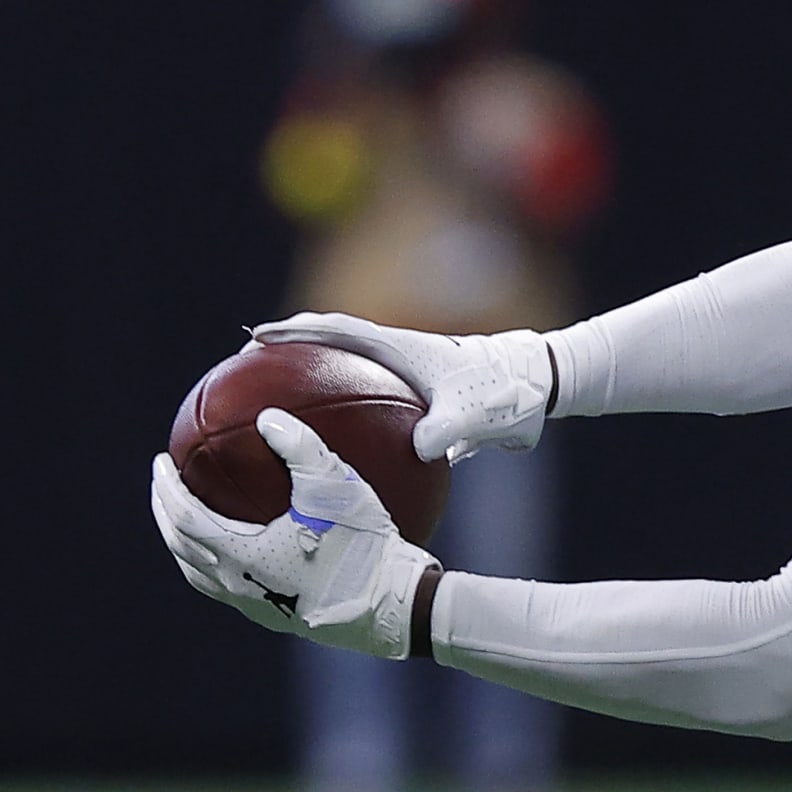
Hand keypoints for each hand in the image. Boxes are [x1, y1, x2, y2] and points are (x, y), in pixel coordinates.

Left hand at [151, 409, 439, 658]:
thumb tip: (267, 417)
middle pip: (181, 546)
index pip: (184, 517)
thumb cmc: (363, 545)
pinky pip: (226, 585)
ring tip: (186, 517)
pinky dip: (213, 560)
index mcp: (240, 556)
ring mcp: (254, 605)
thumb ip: (300, 447)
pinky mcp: (274, 615)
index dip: (167, 487)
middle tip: (164, 484)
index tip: (161, 461)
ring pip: (199, 573)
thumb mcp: (336, 487)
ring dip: (183, 541)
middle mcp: (237, 585)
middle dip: (165, 512)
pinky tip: (241, 545)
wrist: (390, 607)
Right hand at [251, 312, 552, 462]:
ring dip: (318, 386)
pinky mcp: (422, 403)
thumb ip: (446, 431)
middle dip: (292, 354)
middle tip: (250, 369)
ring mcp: (409, 378)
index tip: (256, 339)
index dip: (296, 332)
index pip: (338, 331)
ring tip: (280, 410)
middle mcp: (400, 358)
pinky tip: (339, 460)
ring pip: (352, 378)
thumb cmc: (507, 390)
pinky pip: (374, 412)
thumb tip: (419, 452)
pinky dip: (353, 426)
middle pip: (334, 349)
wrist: (541, 386)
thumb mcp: (474, 413)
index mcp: (403, 348)